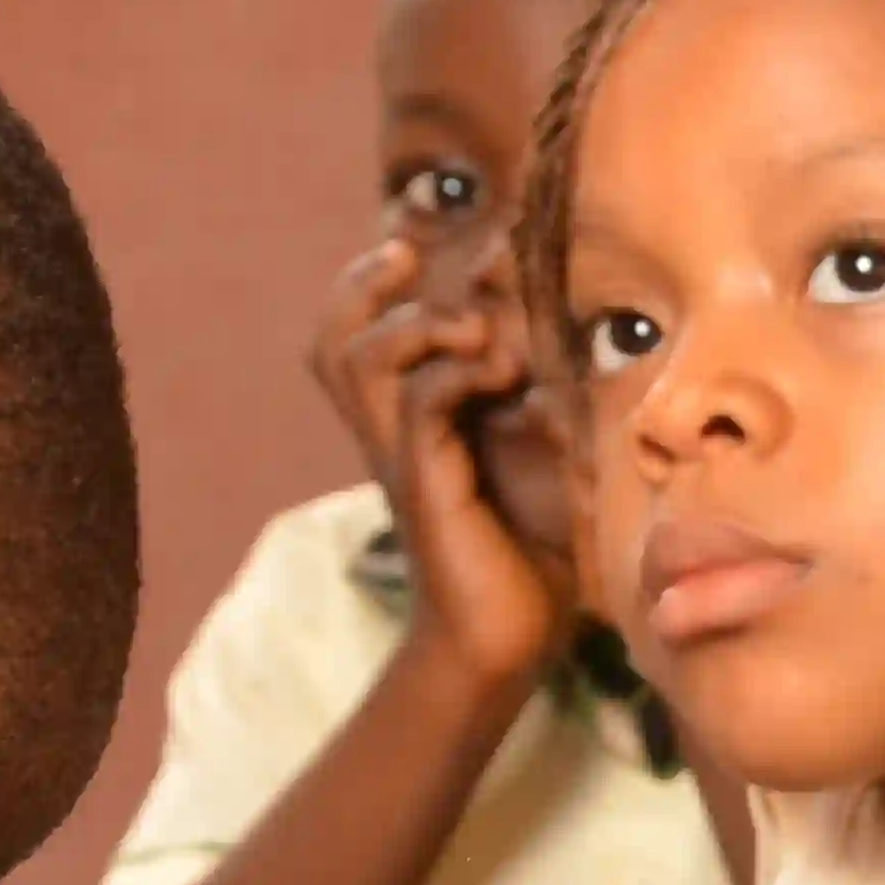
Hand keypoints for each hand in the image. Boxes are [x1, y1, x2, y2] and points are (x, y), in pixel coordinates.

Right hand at [310, 229, 570, 687]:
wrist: (511, 636)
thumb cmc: (535, 549)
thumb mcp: (546, 452)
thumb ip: (541, 395)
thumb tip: (553, 338)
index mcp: (411, 420)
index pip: (356, 334)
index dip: (369, 282)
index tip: (413, 248)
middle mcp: (392, 433)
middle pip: (332, 339)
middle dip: (364, 284)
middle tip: (410, 258)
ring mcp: (404, 458)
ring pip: (359, 360)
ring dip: (416, 323)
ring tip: (474, 328)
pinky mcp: (426, 485)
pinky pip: (419, 406)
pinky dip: (456, 373)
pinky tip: (504, 370)